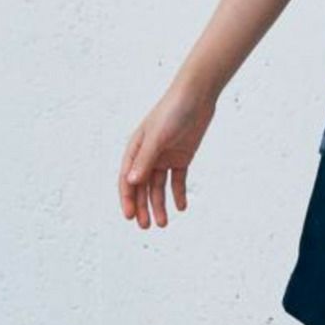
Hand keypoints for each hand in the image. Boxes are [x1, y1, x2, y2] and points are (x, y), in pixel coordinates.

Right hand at [119, 83, 215, 229]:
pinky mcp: (181, 158)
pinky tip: (181, 208)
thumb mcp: (157, 138)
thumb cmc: (172, 113)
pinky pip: (177, 181)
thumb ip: (145, 160)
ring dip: (159, 205)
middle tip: (146, 227)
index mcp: (135, 148)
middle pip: (142, 187)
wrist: (196, 98)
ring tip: (163, 224)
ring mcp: (164, 157)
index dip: (127, 199)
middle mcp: (147, 155)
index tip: (130, 217)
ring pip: (159, 187)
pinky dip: (178, 194)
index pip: (127, 179)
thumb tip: (132, 182)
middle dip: (142, 207)